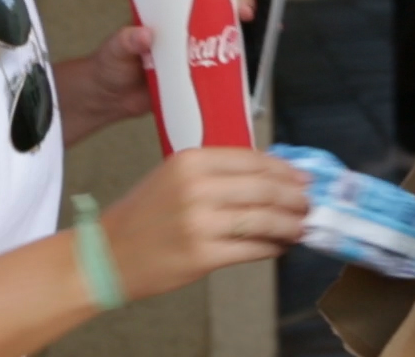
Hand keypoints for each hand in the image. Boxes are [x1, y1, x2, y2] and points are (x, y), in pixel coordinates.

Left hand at [62, 0, 262, 143]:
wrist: (109, 100)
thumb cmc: (109, 66)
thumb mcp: (115, 49)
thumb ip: (126, 41)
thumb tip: (143, 35)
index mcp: (167, 10)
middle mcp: (185, 25)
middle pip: (222, 5)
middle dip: (241, 1)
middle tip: (246, 10)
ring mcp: (194, 48)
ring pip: (228, 31)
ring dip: (247, 29)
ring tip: (260, 30)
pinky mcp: (198, 73)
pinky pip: (225, 64)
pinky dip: (243, 61)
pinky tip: (256, 60)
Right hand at [103, 147, 308, 301]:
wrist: (106, 254)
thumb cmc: (142, 215)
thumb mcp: (175, 176)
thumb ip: (217, 171)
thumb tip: (269, 175)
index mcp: (191, 160)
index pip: (254, 160)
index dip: (284, 170)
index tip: (302, 177)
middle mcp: (196, 188)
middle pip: (265, 189)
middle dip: (294, 198)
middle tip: (308, 203)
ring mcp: (200, 223)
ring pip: (264, 220)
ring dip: (290, 224)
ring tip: (300, 226)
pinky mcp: (202, 255)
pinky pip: (251, 249)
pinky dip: (272, 248)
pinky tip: (279, 246)